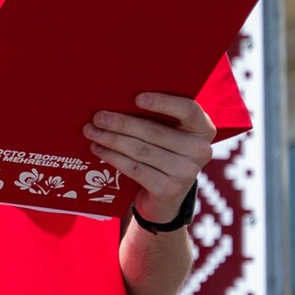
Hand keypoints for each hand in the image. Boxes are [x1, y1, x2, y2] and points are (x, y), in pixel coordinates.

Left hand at [87, 92, 213, 224]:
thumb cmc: (163, 152)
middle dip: (121, 123)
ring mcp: (186, 173)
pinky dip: (113, 157)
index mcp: (204, 128)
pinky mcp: (169, 190)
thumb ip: (157, 117)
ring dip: (112, 139)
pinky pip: (135, 168)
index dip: (163, 103)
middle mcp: (200, 151)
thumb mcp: (168, 133)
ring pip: (141, 150)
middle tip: (97, 117)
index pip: (188, 110)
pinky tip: (98, 149)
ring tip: (91, 131)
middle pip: (155, 132)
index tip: (137, 98)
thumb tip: (118, 97)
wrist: (165, 197)